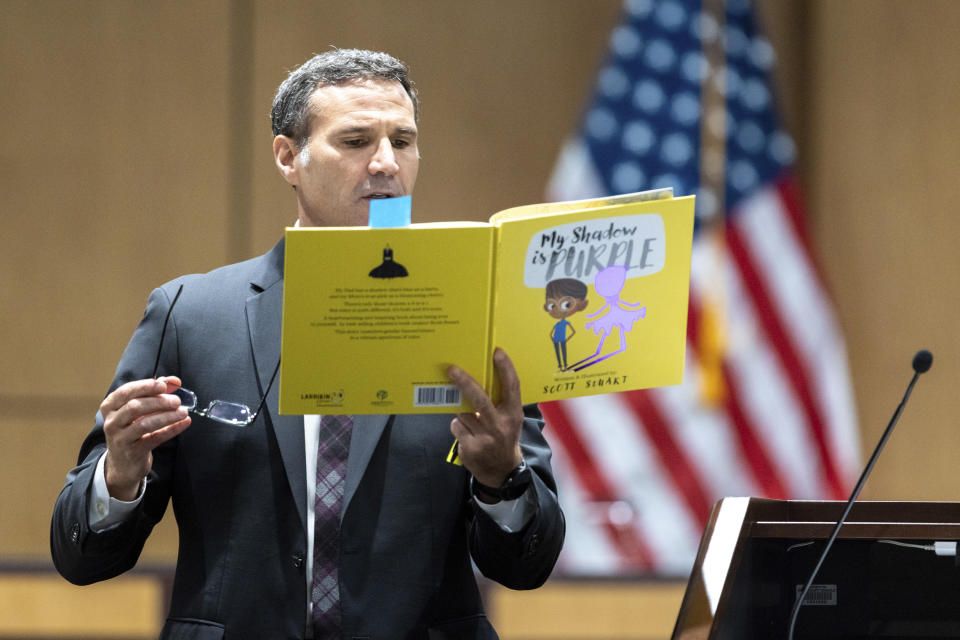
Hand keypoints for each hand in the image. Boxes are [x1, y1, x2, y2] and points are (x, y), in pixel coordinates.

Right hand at [101, 376, 190, 500]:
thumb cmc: (132, 429)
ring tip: (183, 412)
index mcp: (111, 406)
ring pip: (144, 424)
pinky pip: (155, 438)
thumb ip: (154, 392)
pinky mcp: (133, 452)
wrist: (123, 463)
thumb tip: (173, 381)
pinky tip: (185, 423)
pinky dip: (172, 429)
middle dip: (158, 401)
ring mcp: (121, 438)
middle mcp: (112, 421)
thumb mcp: (138, 410)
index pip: (126, 392)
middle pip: (135, 406)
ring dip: (167, 416)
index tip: (164, 385)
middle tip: (177, 400)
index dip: (145, 386)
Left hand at [447, 348, 523, 489]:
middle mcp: (500, 426)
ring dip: (462, 414)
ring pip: (462, 413)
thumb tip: (478, 377)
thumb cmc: (504, 436)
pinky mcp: (471, 448)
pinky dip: (459, 427)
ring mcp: (485, 438)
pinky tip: (468, 435)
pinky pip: (456, 427)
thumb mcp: (510, 419)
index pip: (512, 387)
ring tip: (472, 422)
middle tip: (451, 369)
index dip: (506, 368)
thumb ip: (500, 402)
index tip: (497, 352)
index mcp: (513, 414)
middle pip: (480, 399)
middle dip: (464, 382)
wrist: (501, 470)